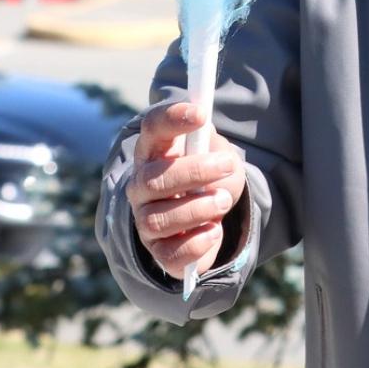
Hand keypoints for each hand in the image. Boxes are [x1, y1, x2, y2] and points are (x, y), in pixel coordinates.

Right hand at [127, 101, 245, 281]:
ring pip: (158, 218)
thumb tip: (210, 138)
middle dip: (194, 171)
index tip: (201, 114)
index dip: (172, 118)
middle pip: (153, 177)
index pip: (153, 129)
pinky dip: (196, 243)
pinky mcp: (160, 251)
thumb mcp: (218, 154)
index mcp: (156, 152)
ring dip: (197, 208)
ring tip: (222, 201)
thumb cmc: (209, 177)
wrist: (211, 215)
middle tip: (226, 166)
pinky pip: (170, 253)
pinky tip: (213, 231)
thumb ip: (213, 146)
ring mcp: (146, 220)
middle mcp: (142, 186)